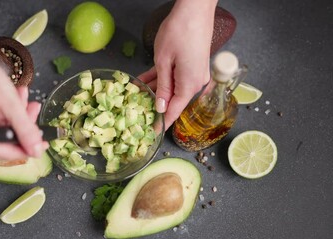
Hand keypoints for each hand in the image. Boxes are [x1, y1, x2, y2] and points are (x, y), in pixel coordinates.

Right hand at [0, 21, 47, 162]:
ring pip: (0, 130)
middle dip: (22, 124)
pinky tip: (10, 97)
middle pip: (5, 141)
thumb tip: (36, 151)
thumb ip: (25, 130)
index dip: (29, 146)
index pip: (9, 153)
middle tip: (33, 107)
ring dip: (15, 114)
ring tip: (21, 95)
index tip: (45, 141)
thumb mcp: (10, 105)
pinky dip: (3, 112)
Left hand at [138, 0, 216, 128]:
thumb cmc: (178, 33)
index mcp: (189, 86)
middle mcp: (196, 83)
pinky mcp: (193, 64)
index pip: (174, 111)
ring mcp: (196, 73)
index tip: (152, 133)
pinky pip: (175, 76)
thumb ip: (162, 86)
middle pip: (174, 99)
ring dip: (156, 90)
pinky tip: (144, 81)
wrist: (195, 10)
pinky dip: (162, 79)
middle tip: (137, 112)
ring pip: (172, 87)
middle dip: (155, 105)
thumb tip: (161, 107)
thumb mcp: (163, 62)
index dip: (162, 123)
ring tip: (136, 94)